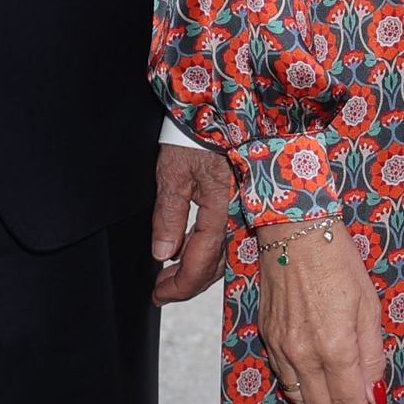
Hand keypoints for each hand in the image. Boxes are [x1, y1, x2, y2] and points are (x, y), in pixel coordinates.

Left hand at [151, 142, 237, 303]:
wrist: (224, 107)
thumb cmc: (196, 134)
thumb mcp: (173, 173)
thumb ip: (168, 216)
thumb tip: (162, 255)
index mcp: (222, 209)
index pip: (201, 262)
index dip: (179, 286)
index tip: (157, 296)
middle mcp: (240, 215)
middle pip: (216, 265)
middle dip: (186, 284)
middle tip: (160, 291)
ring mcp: (245, 211)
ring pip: (224, 255)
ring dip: (197, 271)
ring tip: (169, 277)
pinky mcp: (245, 204)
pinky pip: (229, 238)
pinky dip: (208, 253)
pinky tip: (189, 253)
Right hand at [251, 218, 384, 403]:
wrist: (294, 232)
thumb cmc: (339, 262)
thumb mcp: (369, 307)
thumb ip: (372, 356)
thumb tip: (374, 395)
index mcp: (335, 346)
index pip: (349, 402)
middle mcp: (304, 353)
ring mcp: (281, 347)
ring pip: (300, 397)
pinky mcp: (267, 337)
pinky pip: (285, 379)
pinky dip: (300, 396)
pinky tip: (312, 401)